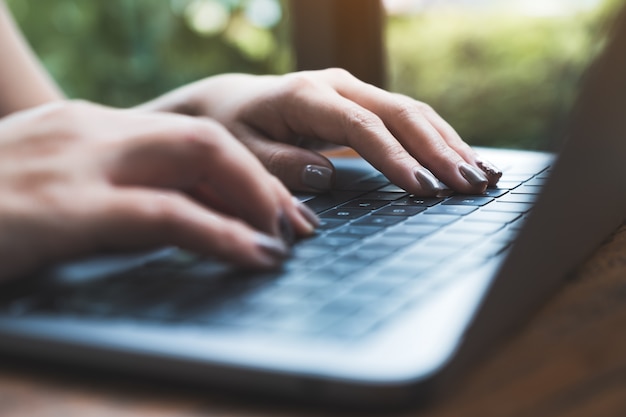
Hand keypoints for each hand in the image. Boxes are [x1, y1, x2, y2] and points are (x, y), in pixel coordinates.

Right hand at [0, 101, 317, 281]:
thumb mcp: (47, 188)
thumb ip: (105, 191)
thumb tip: (174, 215)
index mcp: (86, 127)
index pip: (186, 137)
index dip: (242, 169)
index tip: (275, 203)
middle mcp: (89, 132)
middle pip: (205, 138)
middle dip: (262, 179)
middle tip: (299, 221)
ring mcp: (75, 164)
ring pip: (198, 161)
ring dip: (255, 199)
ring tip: (287, 239)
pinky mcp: (62, 209)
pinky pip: (166, 215)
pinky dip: (220, 234)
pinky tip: (253, 256)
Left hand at [139, 69, 501, 194]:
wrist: (232, 103)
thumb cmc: (234, 130)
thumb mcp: (242, 151)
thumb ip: (280, 164)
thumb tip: (327, 173)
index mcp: (305, 95)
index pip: (362, 125)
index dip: (395, 157)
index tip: (423, 188)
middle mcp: (337, 85)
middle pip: (400, 113)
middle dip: (438, 150)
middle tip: (468, 186)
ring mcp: (354, 90)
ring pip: (413, 112)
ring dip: (448, 144)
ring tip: (479, 177)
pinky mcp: (364, 102)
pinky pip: (408, 118)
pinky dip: (438, 140)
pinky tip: (462, 160)